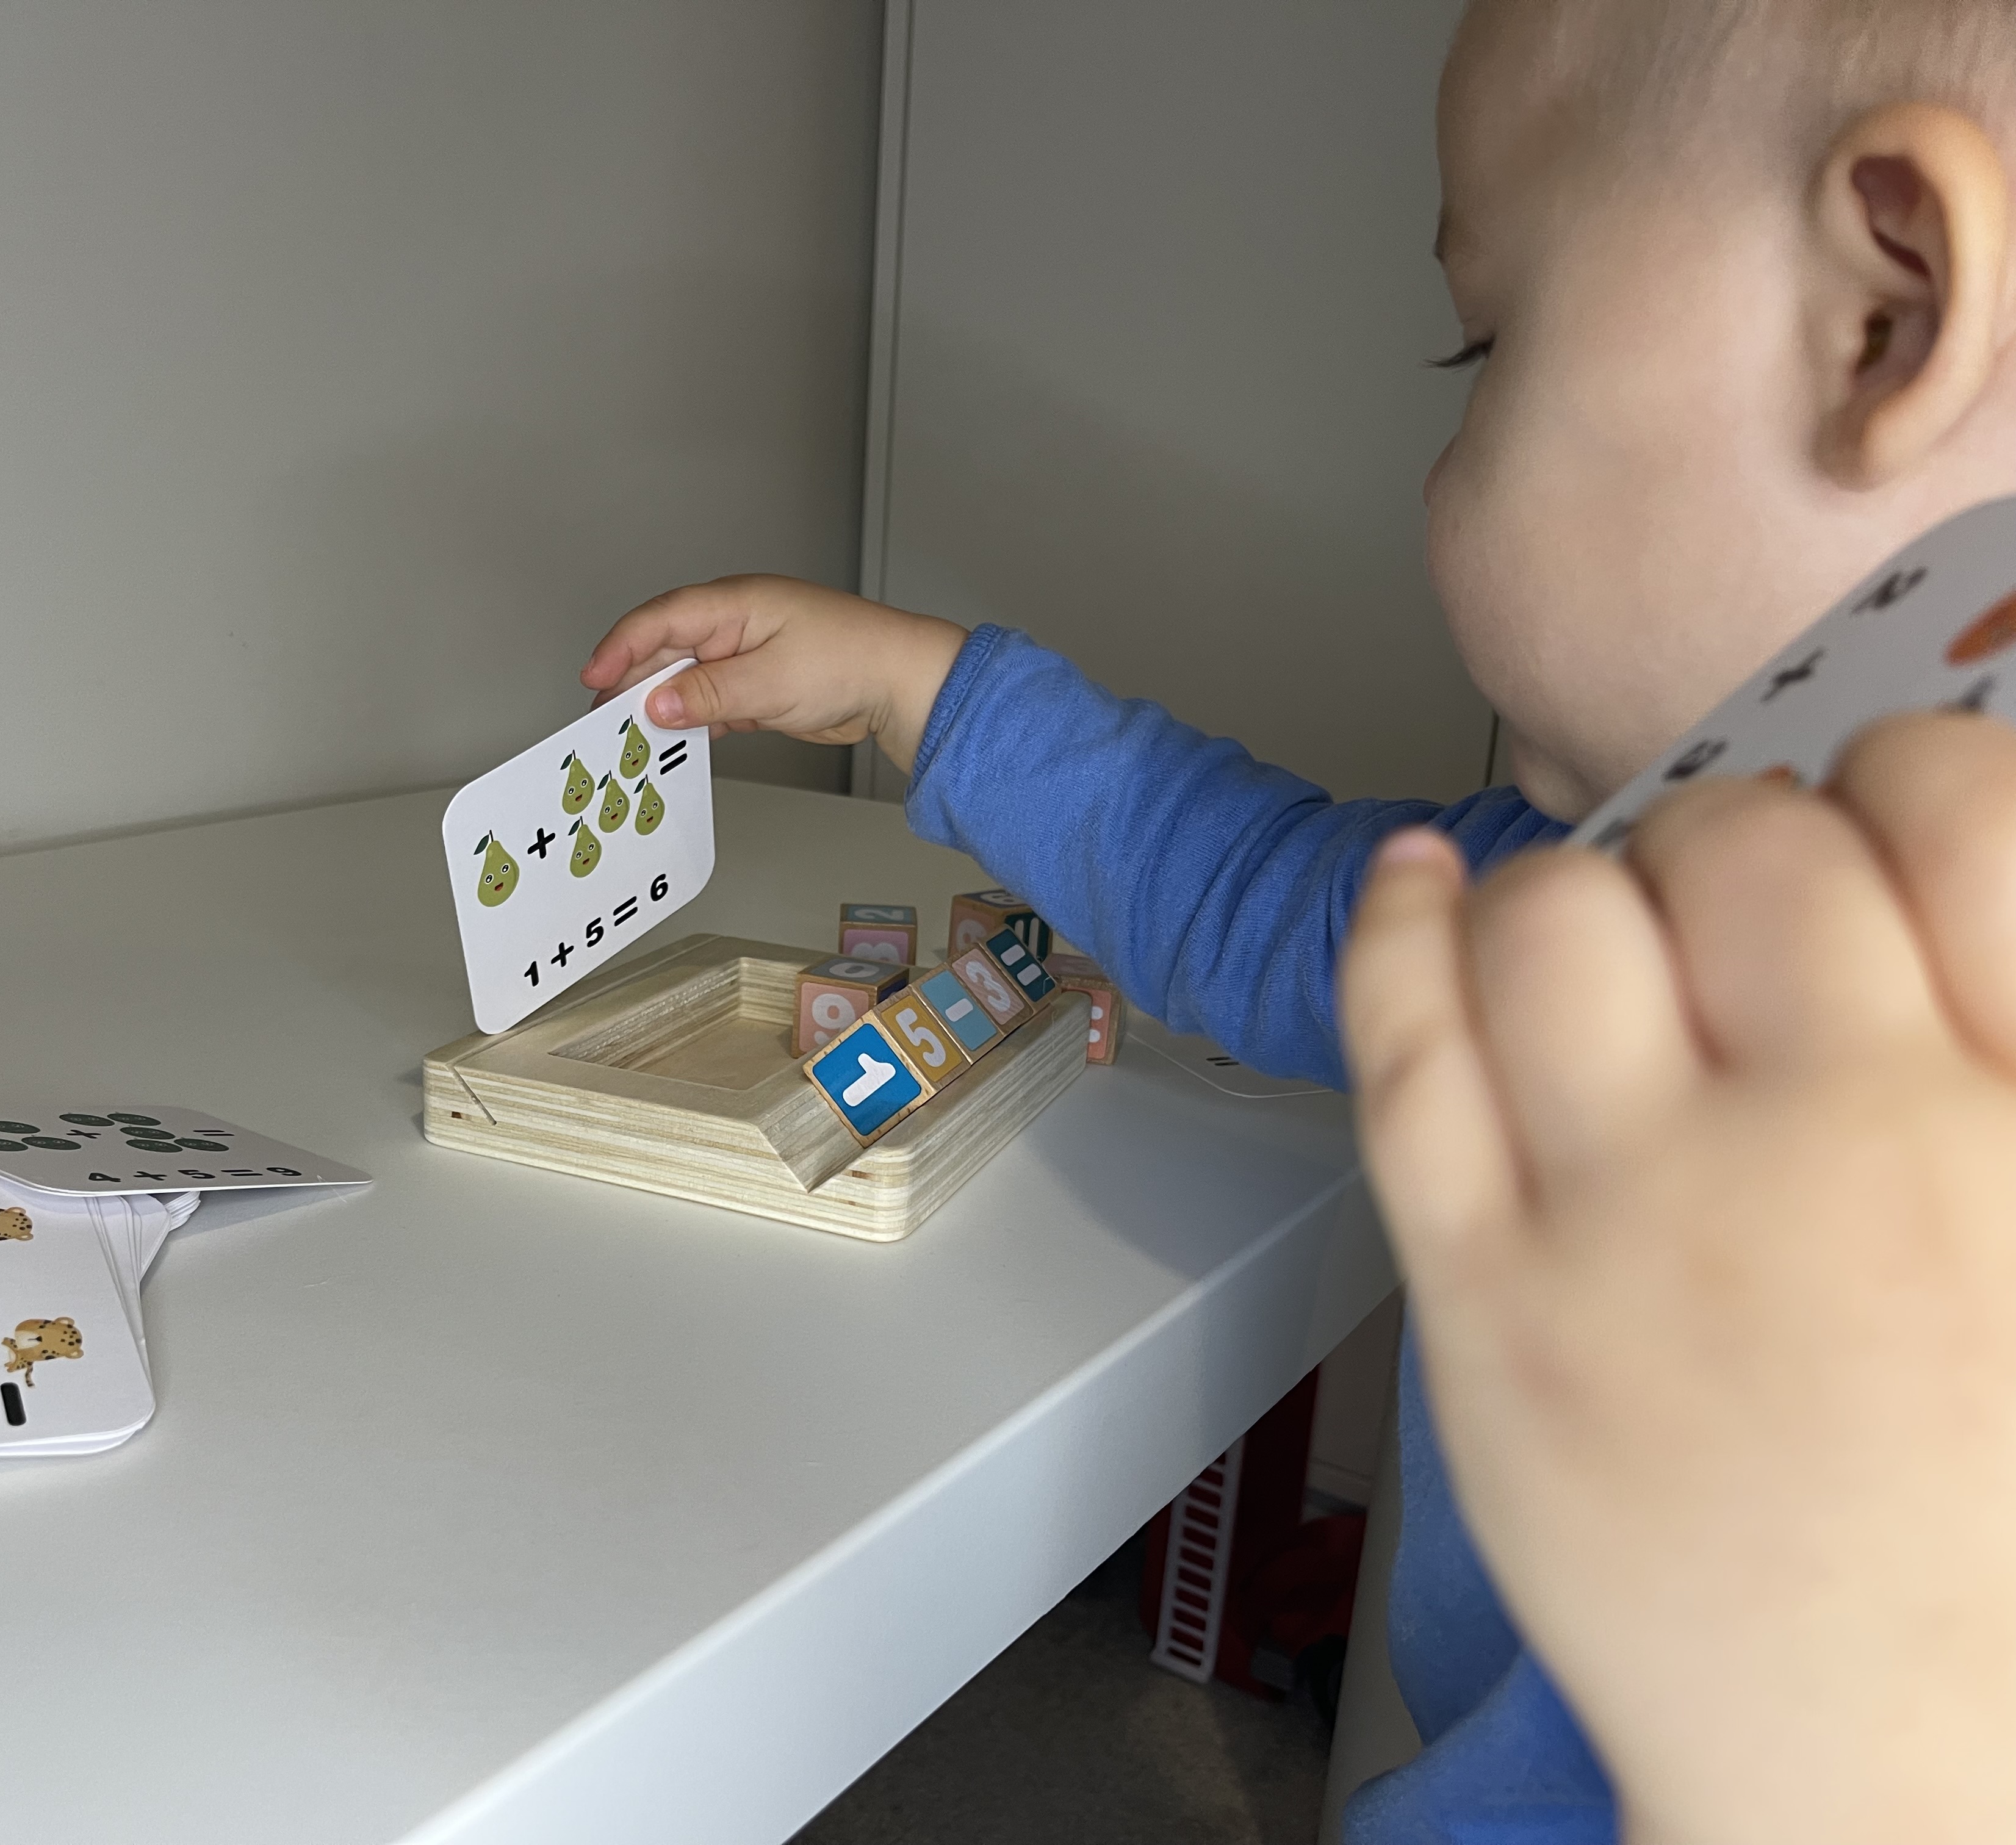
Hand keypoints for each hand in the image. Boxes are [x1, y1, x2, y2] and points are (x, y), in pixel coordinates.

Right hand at [579, 575, 967, 770]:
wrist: (901, 685)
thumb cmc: (853, 660)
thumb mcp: (771, 680)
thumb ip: (709, 693)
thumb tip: (658, 702)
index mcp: (735, 603)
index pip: (659, 619)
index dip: (620, 647)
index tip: (594, 679)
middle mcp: (736, 623)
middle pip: (665, 649)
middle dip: (632, 682)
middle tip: (604, 719)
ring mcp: (746, 653)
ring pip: (686, 677)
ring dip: (661, 705)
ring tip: (633, 736)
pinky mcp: (758, 685)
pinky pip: (711, 700)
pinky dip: (692, 720)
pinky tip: (678, 740)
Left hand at [1338, 712, 2015, 1844]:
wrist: (1905, 1758)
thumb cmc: (2009, 1526)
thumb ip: (2006, 1052)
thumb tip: (1946, 901)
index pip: (1959, 802)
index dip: (1906, 779)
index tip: (1878, 822)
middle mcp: (1837, 1143)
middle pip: (1739, 845)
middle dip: (1735, 842)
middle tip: (1736, 912)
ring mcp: (1638, 1222)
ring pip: (1557, 920)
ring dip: (1578, 893)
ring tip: (1605, 938)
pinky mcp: (1485, 1301)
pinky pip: (1405, 1055)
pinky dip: (1397, 937)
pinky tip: (1416, 884)